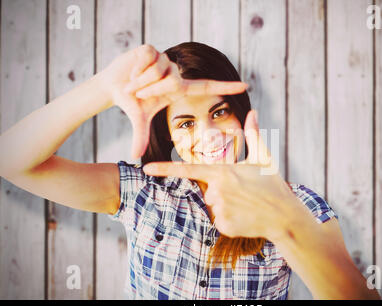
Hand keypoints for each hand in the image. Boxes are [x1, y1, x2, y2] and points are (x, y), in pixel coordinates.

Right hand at [99, 44, 247, 158]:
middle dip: (152, 90)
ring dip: (141, 81)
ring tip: (134, 82)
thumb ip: (141, 138)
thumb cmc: (131, 103)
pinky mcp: (151, 49)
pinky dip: (135, 70)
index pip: (207, 87)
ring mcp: (164, 59)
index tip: (245, 86)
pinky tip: (131, 71)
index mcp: (178, 89)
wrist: (113, 87)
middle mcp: (174, 73)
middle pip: (173, 82)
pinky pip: (147, 59)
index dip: (225, 88)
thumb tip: (135, 157)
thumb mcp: (139, 120)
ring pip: (159, 70)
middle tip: (138, 94)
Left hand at [143, 110, 309, 239]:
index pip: (188, 169)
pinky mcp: (223, 225)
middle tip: (244, 193)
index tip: (146, 168)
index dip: (165, 169)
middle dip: (222, 192)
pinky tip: (245, 217)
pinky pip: (220, 221)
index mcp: (222, 171)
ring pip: (214, 206)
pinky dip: (231, 220)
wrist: (285, 216)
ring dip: (227, 206)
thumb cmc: (274, 185)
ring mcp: (219, 208)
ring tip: (247, 205)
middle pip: (208, 191)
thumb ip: (253, 135)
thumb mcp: (264, 159)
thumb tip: (253, 112)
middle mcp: (217, 189)